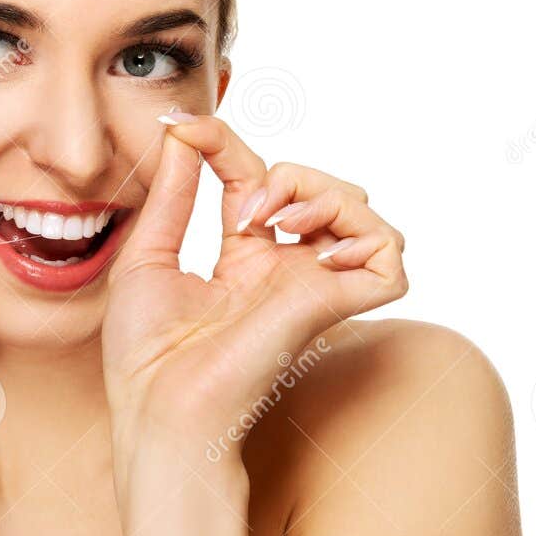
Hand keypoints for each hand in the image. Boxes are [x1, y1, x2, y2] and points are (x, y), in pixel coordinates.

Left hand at [103, 114, 406, 485]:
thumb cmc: (147, 355)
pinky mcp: (333, 307)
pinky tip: (316, 249)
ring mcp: (313, 286)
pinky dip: (365, 236)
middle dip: (289, 172)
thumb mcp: (147, 255)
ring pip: (362, 209)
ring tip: (279, 221)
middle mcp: (286, 270)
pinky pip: (389, 257)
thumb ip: (173, 193)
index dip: (226, 144)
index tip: (183, 129)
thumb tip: (182, 134)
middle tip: (243, 210)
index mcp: (245, 260)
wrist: (160, 407)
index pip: (258, 178)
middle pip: (323, 186)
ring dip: (322, 192)